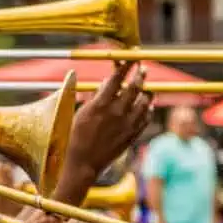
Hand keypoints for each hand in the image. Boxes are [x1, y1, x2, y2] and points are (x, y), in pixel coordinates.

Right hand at [63, 62, 153, 186]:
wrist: (82, 165)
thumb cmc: (74, 139)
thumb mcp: (80, 114)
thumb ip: (94, 97)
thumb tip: (105, 83)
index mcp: (100, 104)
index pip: (117, 78)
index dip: (125, 66)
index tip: (130, 58)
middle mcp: (116, 112)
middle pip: (134, 87)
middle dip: (140, 75)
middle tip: (142, 69)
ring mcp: (126, 125)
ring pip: (145, 102)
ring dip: (147, 93)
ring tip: (147, 89)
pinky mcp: (131, 136)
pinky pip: (145, 119)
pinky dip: (148, 110)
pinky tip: (147, 107)